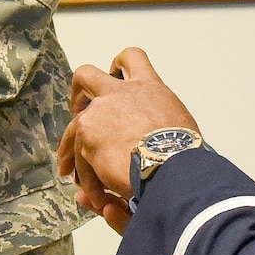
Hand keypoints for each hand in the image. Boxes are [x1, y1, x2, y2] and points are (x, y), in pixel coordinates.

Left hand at [58, 48, 198, 235]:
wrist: (172, 164)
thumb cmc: (184, 152)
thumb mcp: (177, 127)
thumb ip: (158, 125)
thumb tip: (150, 140)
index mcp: (148, 88)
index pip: (133, 59)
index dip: (119, 65)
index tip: (113, 76)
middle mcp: (120, 93)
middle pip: (86, 75)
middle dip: (78, 94)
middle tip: (80, 114)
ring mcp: (99, 111)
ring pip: (73, 124)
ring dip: (70, 149)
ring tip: (71, 171)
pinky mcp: (86, 133)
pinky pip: (78, 157)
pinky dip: (86, 178)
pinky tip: (96, 195)